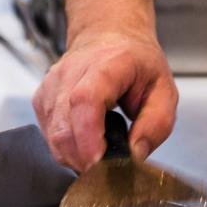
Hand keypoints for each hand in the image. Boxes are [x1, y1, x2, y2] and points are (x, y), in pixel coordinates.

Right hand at [33, 27, 177, 167]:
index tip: (99, 163)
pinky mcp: (42, 100)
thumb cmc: (136, 63)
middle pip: (64, 127)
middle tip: (108, 169)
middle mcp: (71, 73)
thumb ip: (156, 125)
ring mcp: (51, 86)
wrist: (109, 36)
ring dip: (76, 157)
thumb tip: (135, 155)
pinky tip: (85, 140)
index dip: (88, 137)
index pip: (85, 100)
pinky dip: (67, 149)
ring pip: (53, 137)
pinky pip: (48, 136)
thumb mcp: (164, 91)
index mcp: (107, 65)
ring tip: (100, 151)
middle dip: (84, 160)